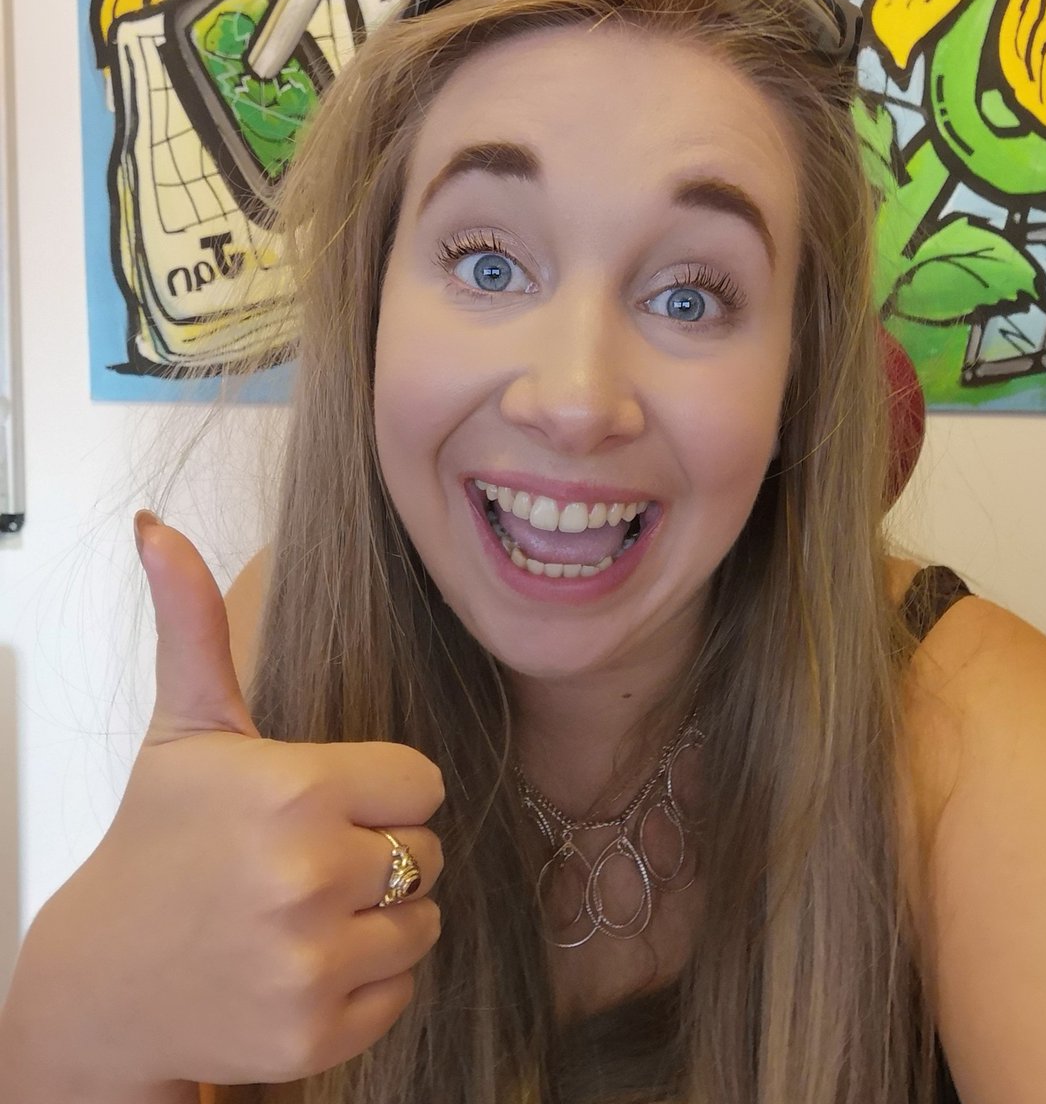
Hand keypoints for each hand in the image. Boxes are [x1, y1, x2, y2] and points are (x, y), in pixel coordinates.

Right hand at [23, 514, 443, 1091]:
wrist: (101, 987)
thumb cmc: (156, 844)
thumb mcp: (183, 731)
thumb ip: (192, 625)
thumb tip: (155, 525)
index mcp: (293, 788)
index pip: (424, 782)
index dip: (383, 792)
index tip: (332, 802)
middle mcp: (307, 874)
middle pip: (429, 851)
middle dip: (383, 853)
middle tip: (310, 860)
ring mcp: (310, 963)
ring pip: (426, 922)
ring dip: (383, 918)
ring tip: (306, 911)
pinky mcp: (314, 1035)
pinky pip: (403, 991)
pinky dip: (366, 982)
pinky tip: (302, 965)